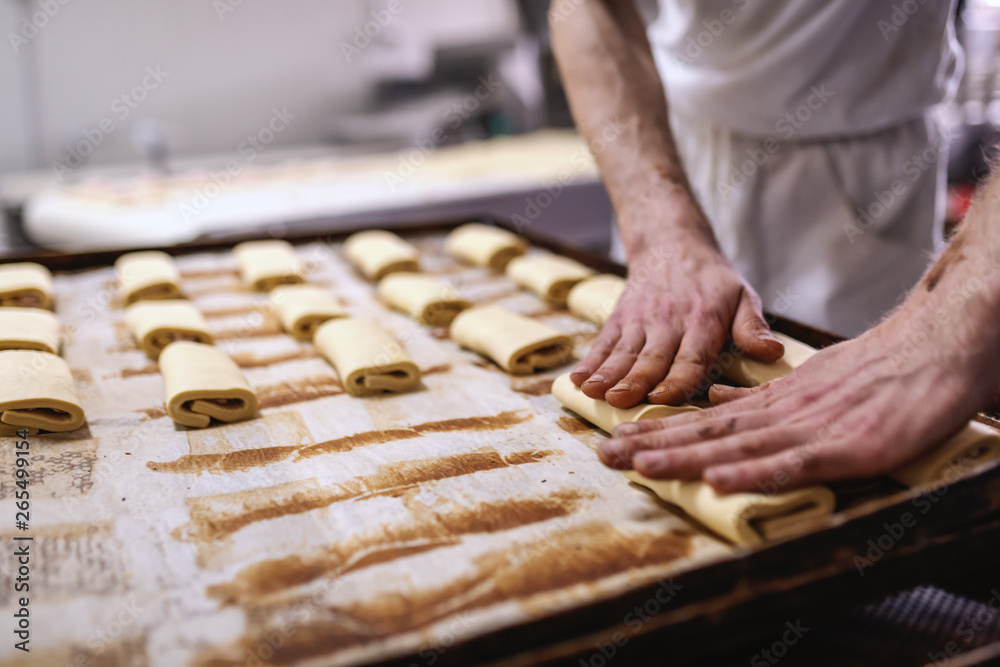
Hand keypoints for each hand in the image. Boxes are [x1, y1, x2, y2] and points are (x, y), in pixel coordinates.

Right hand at [571, 237, 782, 408]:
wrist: (671, 244)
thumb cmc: (712, 280)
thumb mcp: (743, 296)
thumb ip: (752, 328)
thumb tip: (773, 353)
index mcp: (702, 321)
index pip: (691, 356)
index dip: (677, 378)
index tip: (663, 397)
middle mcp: (668, 322)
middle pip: (651, 357)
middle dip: (635, 380)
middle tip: (620, 401)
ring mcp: (639, 321)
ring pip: (623, 352)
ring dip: (607, 374)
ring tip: (593, 392)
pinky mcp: (619, 320)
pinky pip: (603, 343)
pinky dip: (590, 362)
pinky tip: (577, 380)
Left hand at [596, 310, 995, 492]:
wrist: (935, 347)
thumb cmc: (878, 372)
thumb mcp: (807, 385)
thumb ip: (760, 398)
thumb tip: (716, 402)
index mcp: (772, 403)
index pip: (705, 420)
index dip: (660, 433)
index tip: (619, 443)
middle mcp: (781, 415)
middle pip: (707, 432)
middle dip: (653, 445)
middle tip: (604, 455)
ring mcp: (810, 429)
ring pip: (737, 446)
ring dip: (686, 457)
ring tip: (640, 464)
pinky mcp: (845, 446)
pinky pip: (791, 462)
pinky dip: (752, 472)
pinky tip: (716, 478)